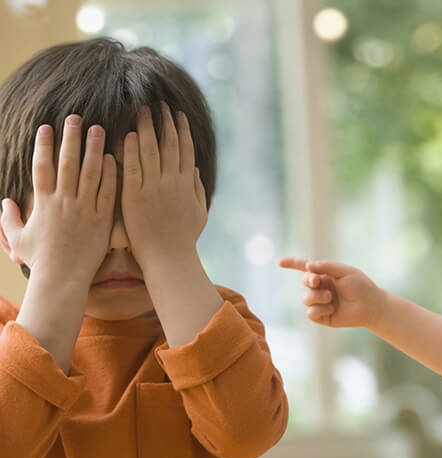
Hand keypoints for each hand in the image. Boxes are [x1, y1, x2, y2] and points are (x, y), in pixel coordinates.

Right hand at [0, 115, 115, 283]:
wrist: (63, 280)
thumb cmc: (41, 261)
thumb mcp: (19, 239)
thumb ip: (9, 219)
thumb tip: (5, 203)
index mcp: (43, 203)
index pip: (42, 167)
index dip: (43, 145)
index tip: (47, 127)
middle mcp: (64, 202)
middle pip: (68, 163)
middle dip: (71, 138)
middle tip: (76, 117)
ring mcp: (85, 210)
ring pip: (91, 173)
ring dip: (94, 149)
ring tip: (99, 129)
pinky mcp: (102, 221)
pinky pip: (108, 193)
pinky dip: (111, 175)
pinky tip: (115, 158)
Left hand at [121, 103, 206, 271]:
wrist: (169, 259)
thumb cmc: (184, 240)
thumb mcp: (199, 214)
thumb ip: (198, 190)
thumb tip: (197, 171)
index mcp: (187, 186)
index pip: (185, 151)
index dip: (182, 131)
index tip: (177, 115)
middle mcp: (172, 183)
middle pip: (169, 145)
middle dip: (165, 122)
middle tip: (159, 103)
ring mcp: (154, 189)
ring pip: (151, 151)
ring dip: (147, 128)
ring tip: (143, 109)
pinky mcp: (135, 197)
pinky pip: (133, 168)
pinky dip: (132, 150)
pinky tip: (130, 134)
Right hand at [279, 257, 384, 327]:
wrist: (371, 306)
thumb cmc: (361, 286)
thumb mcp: (344, 271)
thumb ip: (326, 266)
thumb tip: (307, 266)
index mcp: (326, 275)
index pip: (306, 268)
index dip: (293, 264)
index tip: (280, 262)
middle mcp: (322, 288)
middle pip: (305, 282)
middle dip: (309, 280)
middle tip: (318, 281)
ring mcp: (321, 302)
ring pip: (305, 298)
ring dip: (317, 296)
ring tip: (331, 297)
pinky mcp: (322, 317)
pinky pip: (310, 313)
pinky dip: (319, 309)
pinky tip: (331, 308)